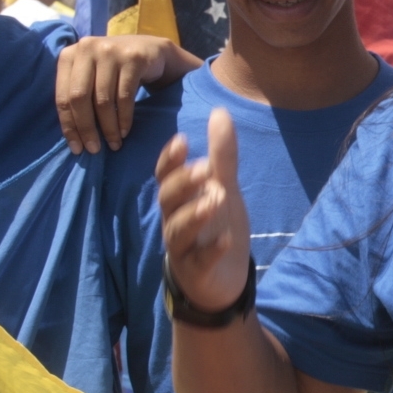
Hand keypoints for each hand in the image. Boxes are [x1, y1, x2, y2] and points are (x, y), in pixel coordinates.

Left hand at [55, 35, 200, 153]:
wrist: (150, 50)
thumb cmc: (114, 70)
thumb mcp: (91, 76)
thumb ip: (78, 95)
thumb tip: (73, 135)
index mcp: (69, 55)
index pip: (63, 96)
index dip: (69, 125)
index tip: (77, 148)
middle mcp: (86, 48)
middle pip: (80, 98)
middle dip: (87, 128)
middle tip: (94, 149)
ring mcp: (110, 51)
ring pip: (103, 100)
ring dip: (108, 127)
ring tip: (113, 144)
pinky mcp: (132, 58)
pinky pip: (125, 97)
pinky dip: (124, 118)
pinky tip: (124, 131)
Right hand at [156, 107, 250, 312]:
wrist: (220, 280)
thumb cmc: (215, 228)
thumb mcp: (223, 188)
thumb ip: (222, 156)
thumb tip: (220, 112)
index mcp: (179, 200)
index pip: (165, 176)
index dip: (170, 160)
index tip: (182, 139)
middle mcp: (174, 221)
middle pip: (168, 201)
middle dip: (183, 183)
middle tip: (205, 168)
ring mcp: (183, 248)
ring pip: (178, 231)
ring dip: (195, 214)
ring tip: (216, 199)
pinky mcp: (197, 272)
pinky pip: (200, 261)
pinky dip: (212, 249)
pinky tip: (226, 239)